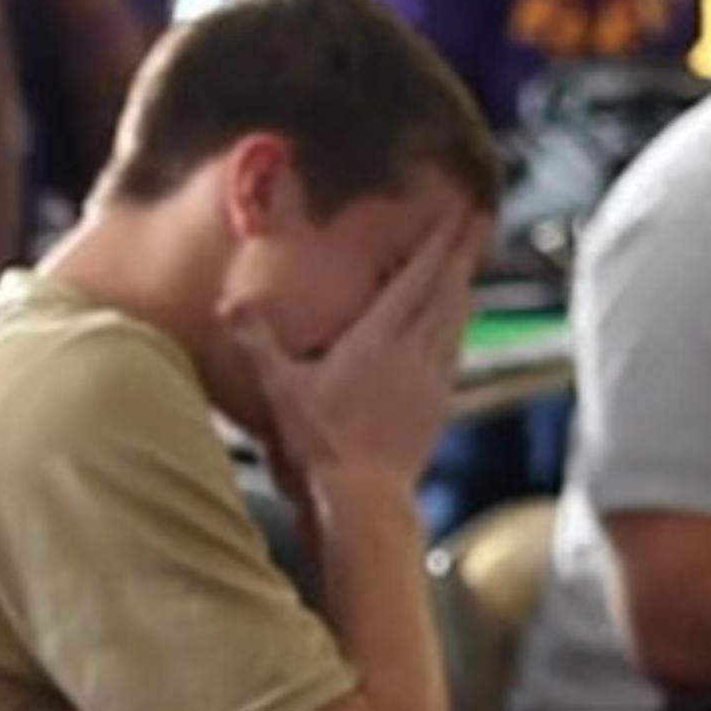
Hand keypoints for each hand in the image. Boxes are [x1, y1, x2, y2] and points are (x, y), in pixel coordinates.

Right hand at [229, 211, 489, 499]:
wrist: (365, 497)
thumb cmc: (321, 442)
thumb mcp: (281, 389)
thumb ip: (257, 342)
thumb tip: (229, 303)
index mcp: (379, 338)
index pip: (417, 278)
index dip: (440, 242)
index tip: (460, 212)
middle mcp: (413, 351)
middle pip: (447, 290)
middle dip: (464, 251)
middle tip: (481, 219)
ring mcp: (431, 377)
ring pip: (456, 319)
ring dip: (464, 285)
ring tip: (471, 261)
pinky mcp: (438, 403)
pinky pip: (454, 351)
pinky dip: (459, 326)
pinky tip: (459, 323)